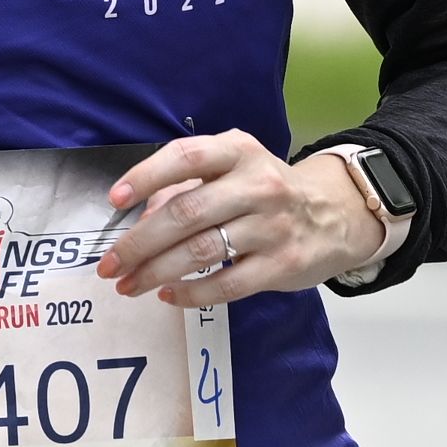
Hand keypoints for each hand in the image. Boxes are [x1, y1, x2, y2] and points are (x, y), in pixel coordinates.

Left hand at [96, 132, 381, 306]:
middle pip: (185, 213)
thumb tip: (140, 220)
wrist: (336, 214)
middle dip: (139, 242)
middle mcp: (257, 185)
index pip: (185, 157)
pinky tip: (168, 295)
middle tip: (110, 264)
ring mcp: (272, 226)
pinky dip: (191, 293)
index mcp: (238, 152)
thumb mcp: (232, 171)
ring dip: (156, 272)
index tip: (115, 200)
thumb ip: (187, 187)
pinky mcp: (282, 264)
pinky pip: (227, 284)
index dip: (146, 176)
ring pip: (201, 252)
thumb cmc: (265, 192)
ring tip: (128, 285)